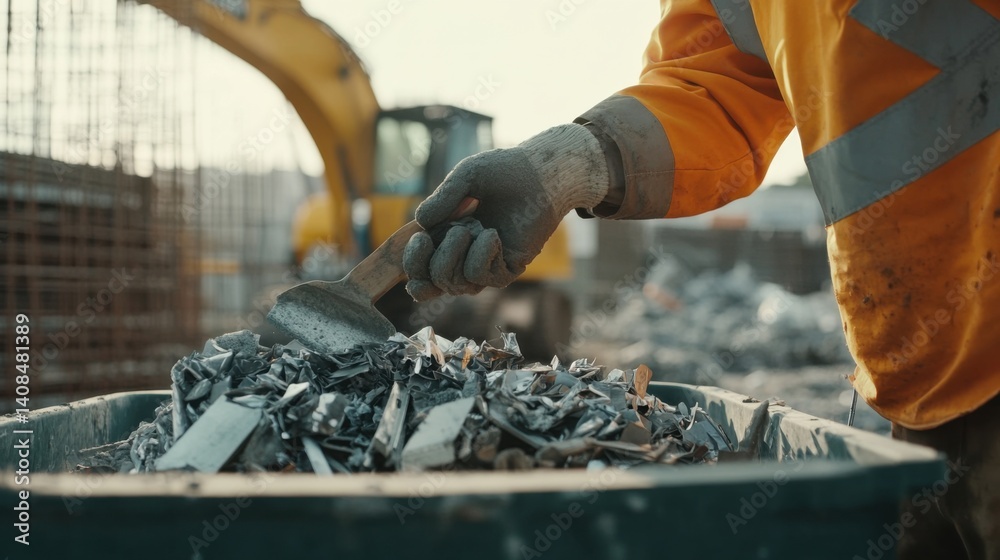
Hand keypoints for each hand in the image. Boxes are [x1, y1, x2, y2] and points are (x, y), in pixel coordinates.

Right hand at [403, 124, 610, 300]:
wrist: (541, 173)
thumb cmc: (504, 172)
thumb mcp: (465, 178)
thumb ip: (441, 200)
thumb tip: (420, 223)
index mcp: (447, 237)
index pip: (422, 270)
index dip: (413, 266)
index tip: (418, 241)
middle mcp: (464, 256)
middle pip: (432, 284)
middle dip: (426, 262)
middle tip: (435, 236)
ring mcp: (486, 265)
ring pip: (455, 284)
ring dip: (451, 256)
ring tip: (468, 227)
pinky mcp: (507, 269)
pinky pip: (479, 276)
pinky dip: (479, 255)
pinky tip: (492, 233)